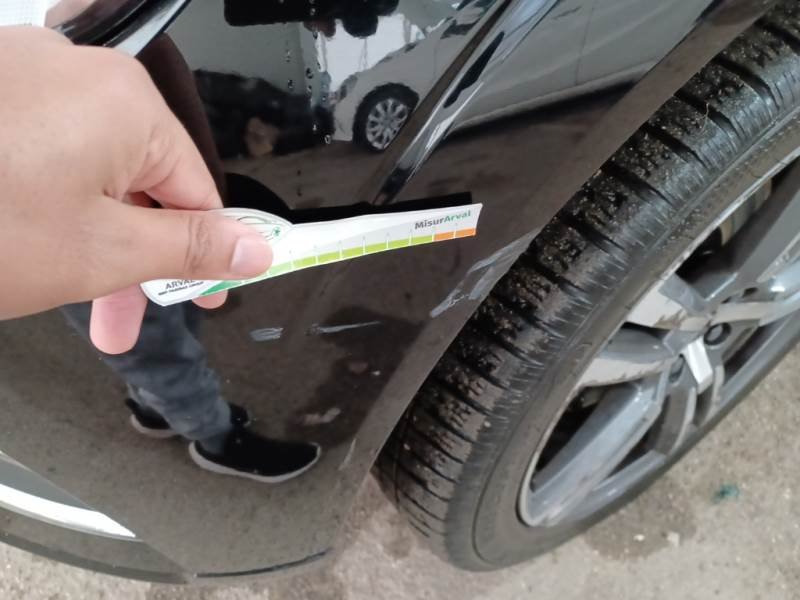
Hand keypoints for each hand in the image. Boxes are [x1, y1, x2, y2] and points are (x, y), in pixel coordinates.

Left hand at [0, 27, 271, 353]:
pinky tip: (25, 243)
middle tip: (123, 314)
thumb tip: (252, 247)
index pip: (198, 190)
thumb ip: (190, 249)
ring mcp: (24, 79)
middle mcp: (78, 74)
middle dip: (133, 259)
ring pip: (90, 173)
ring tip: (60, 286)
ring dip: (88, 237)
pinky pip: (46, 154)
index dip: (204, 253)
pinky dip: (47, 203)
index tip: (205, 290)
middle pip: (140, 182)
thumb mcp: (100, 253)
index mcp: (124, 103)